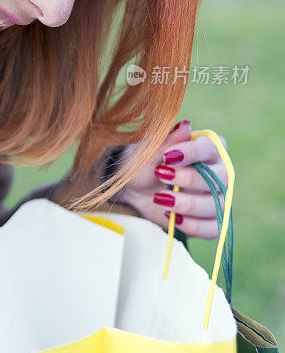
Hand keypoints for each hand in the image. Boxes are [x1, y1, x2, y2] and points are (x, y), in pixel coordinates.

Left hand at [117, 120, 227, 238]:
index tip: (168, 156)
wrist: (133, 189)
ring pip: (216, 204)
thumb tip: (185, 125)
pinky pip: (214, 228)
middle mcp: (218, 170)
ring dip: (187, 204)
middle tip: (161, 175)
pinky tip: (173, 218)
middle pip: (219, 178)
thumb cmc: (144, 163)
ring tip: (160, 199)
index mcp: (207, 147)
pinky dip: (194, 226)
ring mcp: (217, 196)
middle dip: (189, 179)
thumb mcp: (149, 151)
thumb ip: (167, 140)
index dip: (192, 152)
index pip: (210, 148)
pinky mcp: (210, 218)